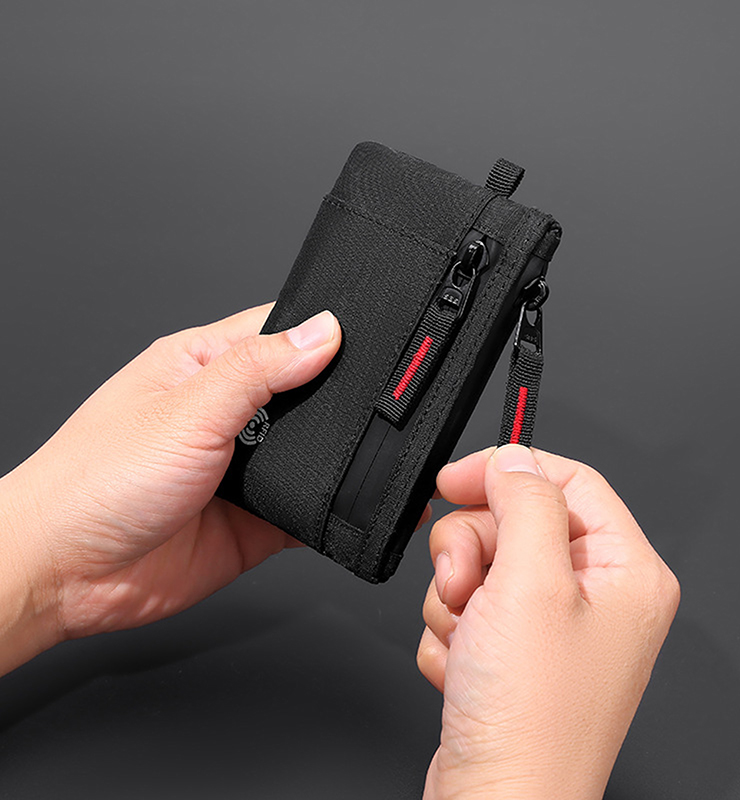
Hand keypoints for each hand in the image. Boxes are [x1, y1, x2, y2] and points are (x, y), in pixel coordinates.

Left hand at [0, 304, 342, 672]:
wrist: (66, 577)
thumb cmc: (93, 483)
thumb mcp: (185, 411)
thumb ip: (257, 371)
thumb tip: (321, 332)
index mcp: (202, 367)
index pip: (277, 331)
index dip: (323, 332)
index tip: (372, 340)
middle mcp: (226, 414)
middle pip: (304, 392)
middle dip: (339, 398)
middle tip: (380, 401)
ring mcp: (243, 468)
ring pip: (312, 452)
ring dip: (339, 454)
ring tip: (376, 449)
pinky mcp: (256, 518)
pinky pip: (309, 507)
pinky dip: (334, 506)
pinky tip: (354, 501)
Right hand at [417, 445, 679, 798]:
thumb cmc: (530, 717)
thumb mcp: (532, 583)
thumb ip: (525, 503)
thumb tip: (514, 458)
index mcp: (625, 571)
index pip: (569, 481)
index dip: (508, 470)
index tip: (458, 478)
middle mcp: (595, 596)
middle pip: (517, 520)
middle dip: (473, 549)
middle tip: (466, 586)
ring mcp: (551, 625)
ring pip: (484, 560)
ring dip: (457, 594)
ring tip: (466, 637)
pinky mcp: (513, 649)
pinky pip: (469, 602)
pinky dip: (453, 628)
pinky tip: (463, 666)